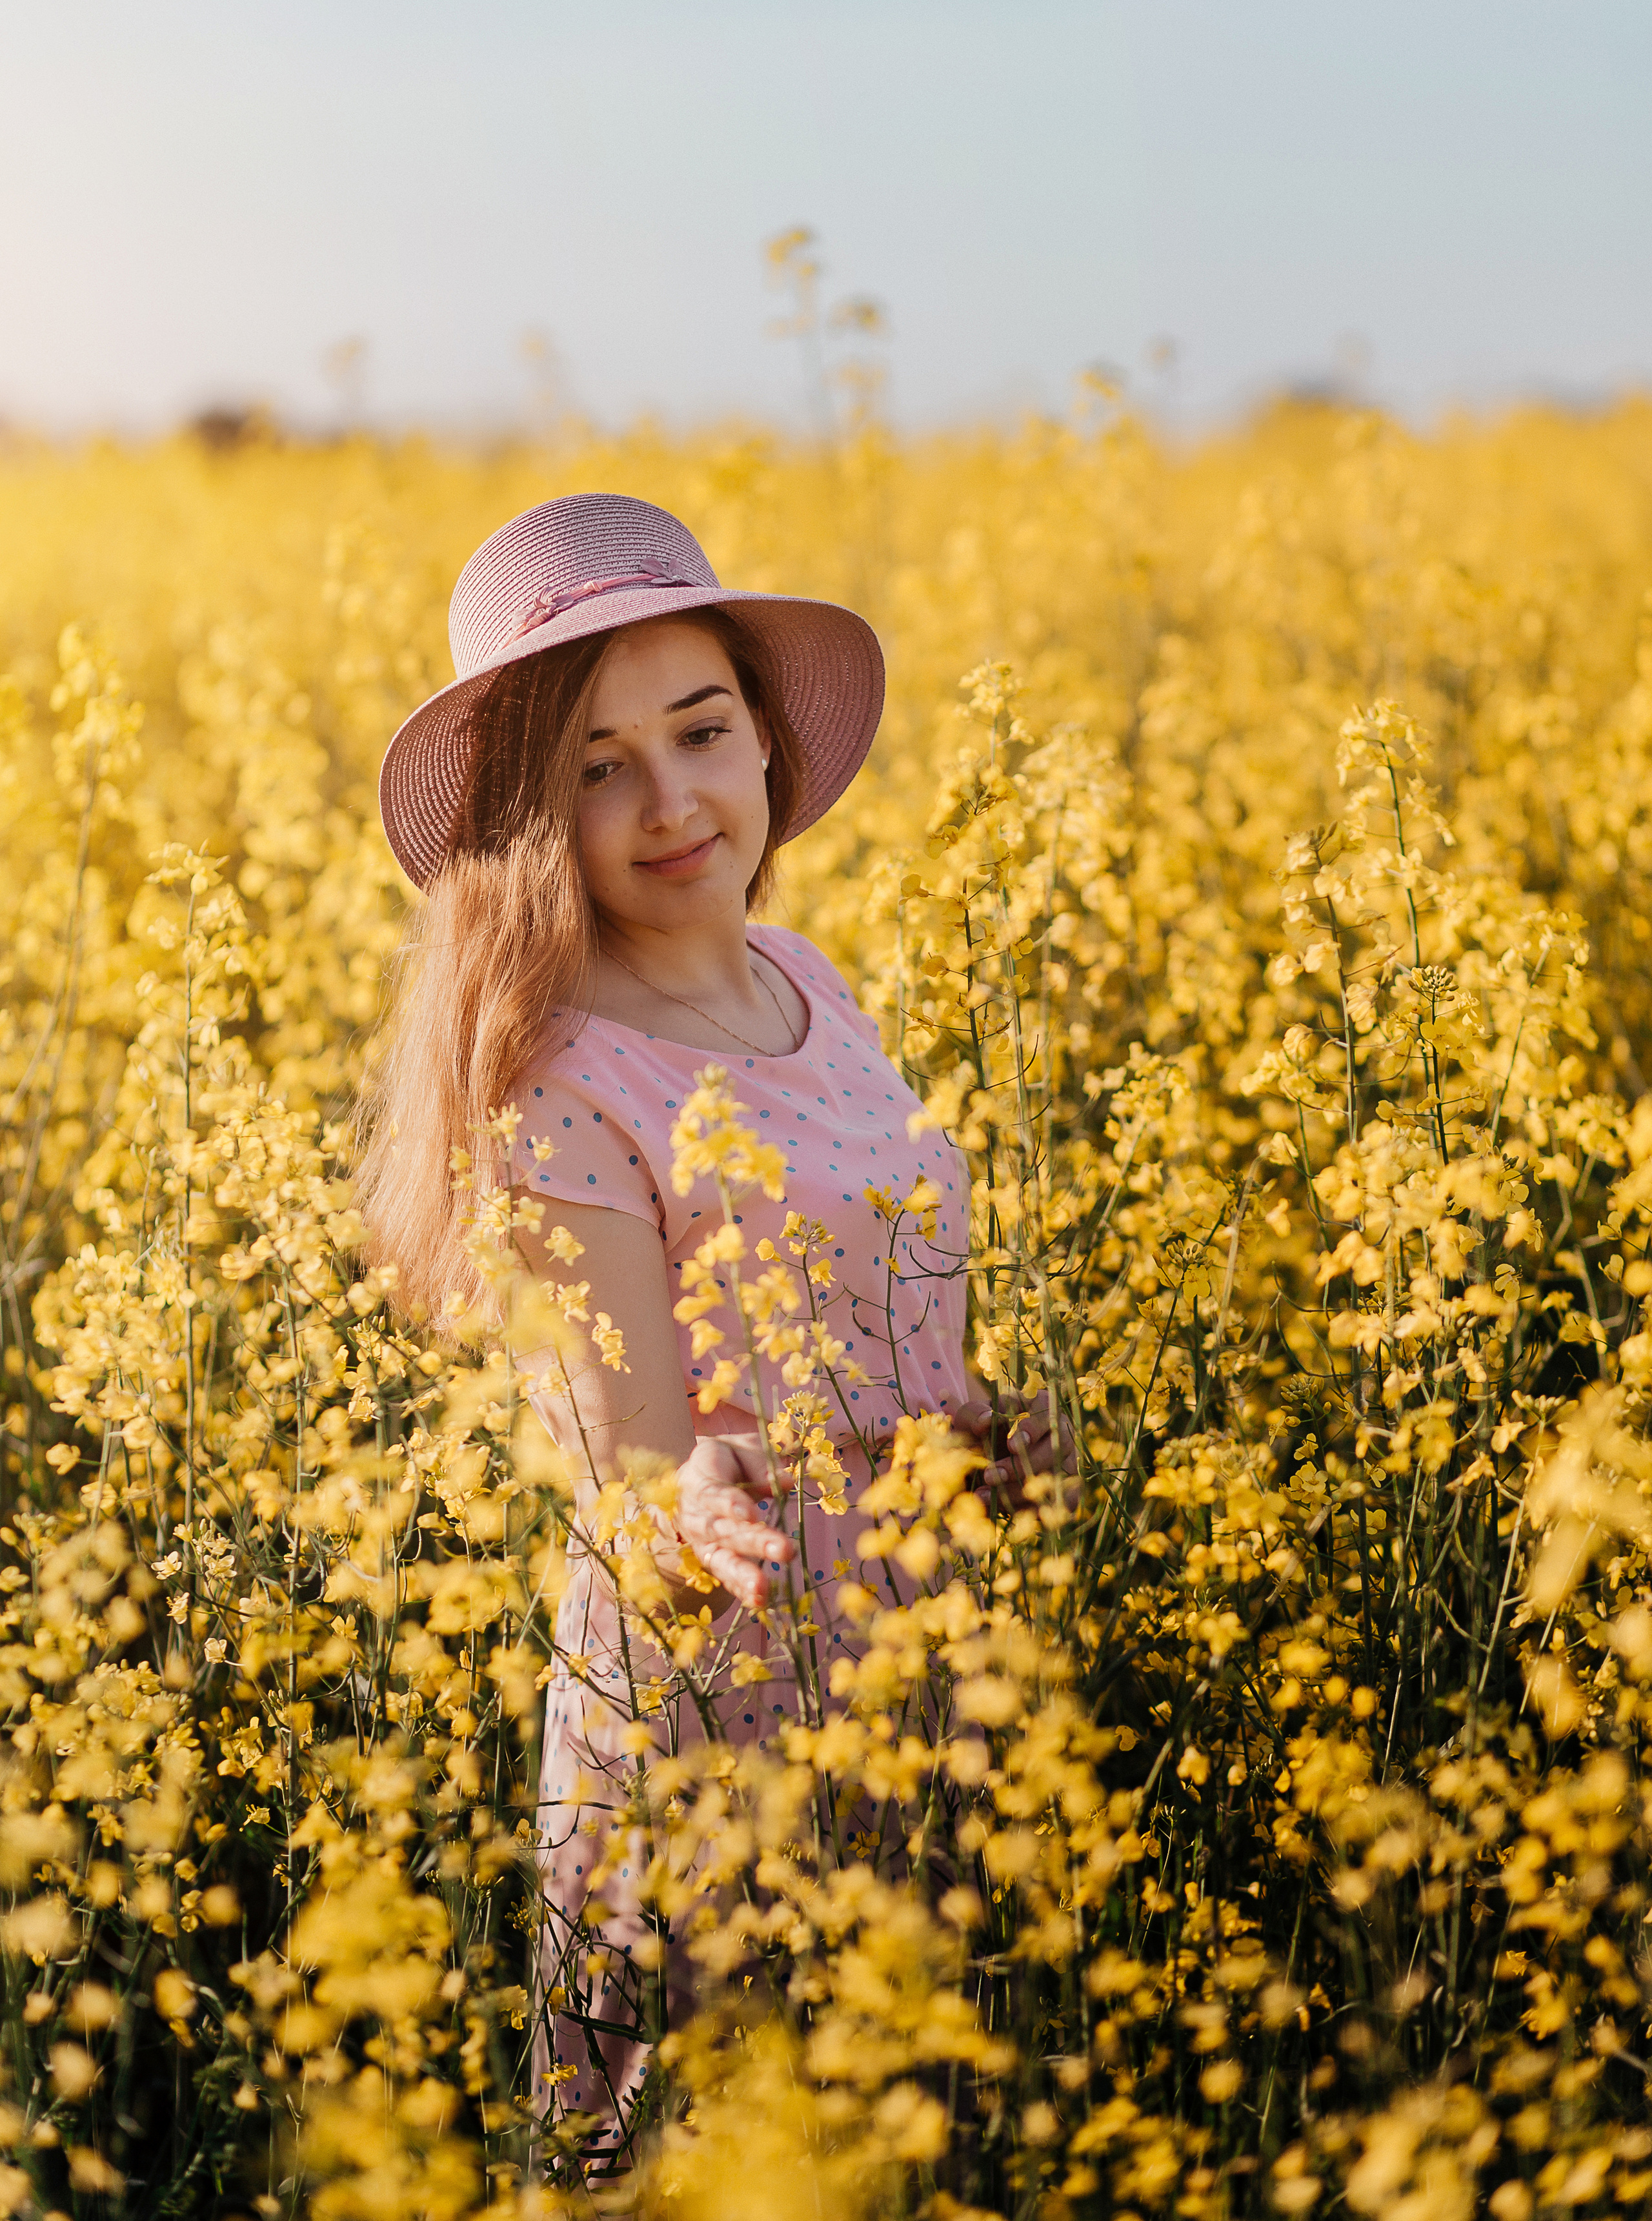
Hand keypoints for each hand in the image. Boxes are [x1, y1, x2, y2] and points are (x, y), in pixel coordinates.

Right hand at [673, 1435, 795, 1612]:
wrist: (700, 1473)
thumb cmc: (727, 1458)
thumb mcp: (740, 1449)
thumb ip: (760, 1464)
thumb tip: (786, 1483)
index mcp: (697, 1478)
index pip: (712, 1493)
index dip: (730, 1503)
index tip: (752, 1513)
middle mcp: (692, 1513)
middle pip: (721, 1530)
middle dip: (752, 1542)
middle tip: (784, 1550)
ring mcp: (699, 1540)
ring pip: (718, 1558)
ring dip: (742, 1575)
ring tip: (764, 1590)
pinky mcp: (710, 1558)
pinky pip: (724, 1575)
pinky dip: (741, 1589)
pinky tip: (760, 1601)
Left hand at [953, 1390, 1074, 1505]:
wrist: (980, 1459)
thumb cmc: (978, 1430)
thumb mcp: (969, 1418)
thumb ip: (974, 1415)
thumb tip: (986, 1420)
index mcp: (1040, 1406)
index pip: (1046, 1410)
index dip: (1032, 1428)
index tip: (1011, 1445)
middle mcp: (1060, 1431)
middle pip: (1055, 1447)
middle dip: (1022, 1465)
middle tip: (991, 1476)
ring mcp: (1067, 1459)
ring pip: (1056, 1476)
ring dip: (1021, 1490)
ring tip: (985, 1495)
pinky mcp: (1066, 1487)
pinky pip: (1062, 1501)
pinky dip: (1035, 1509)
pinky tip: (1006, 1512)